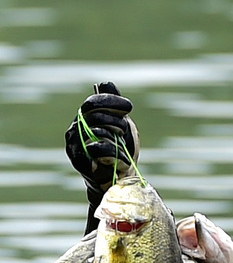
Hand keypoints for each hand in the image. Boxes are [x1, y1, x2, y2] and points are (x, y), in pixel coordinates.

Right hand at [65, 82, 139, 207]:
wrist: (116, 180)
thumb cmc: (118, 151)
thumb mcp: (120, 126)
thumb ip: (113, 106)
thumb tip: (106, 83)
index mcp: (84, 118)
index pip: (93, 102)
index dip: (111, 101)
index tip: (128, 107)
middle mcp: (75, 129)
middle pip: (95, 115)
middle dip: (115, 121)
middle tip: (125, 129)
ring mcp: (74, 145)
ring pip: (97, 131)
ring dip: (116, 138)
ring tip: (123, 147)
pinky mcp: (78, 160)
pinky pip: (98, 148)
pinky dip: (115, 153)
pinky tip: (124, 159)